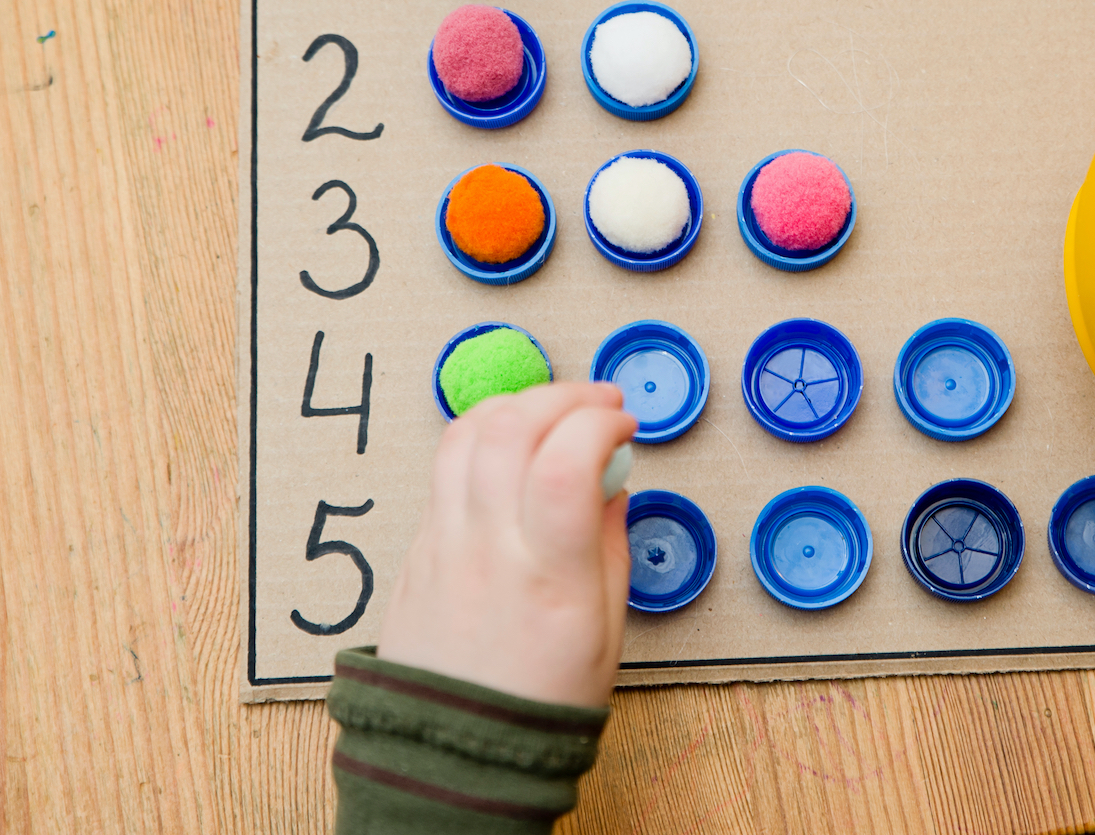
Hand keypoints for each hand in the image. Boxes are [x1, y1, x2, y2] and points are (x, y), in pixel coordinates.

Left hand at [377, 382, 636, 707]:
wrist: (458, 750)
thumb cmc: (539, 701)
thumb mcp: (607, 628)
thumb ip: (610, 543)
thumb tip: (612, 481)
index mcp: (548, 575)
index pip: (565, 461)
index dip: (601, 423)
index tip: (626, 427)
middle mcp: (488, 547)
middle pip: (510, 428)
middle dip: (564, 394)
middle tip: (597, 402)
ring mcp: (443, 543)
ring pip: (464, 434)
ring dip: (516, 403)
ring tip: (550, 411)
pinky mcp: (417, 546)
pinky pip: (443, 467)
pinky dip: (482, 437)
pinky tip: (511, 449)